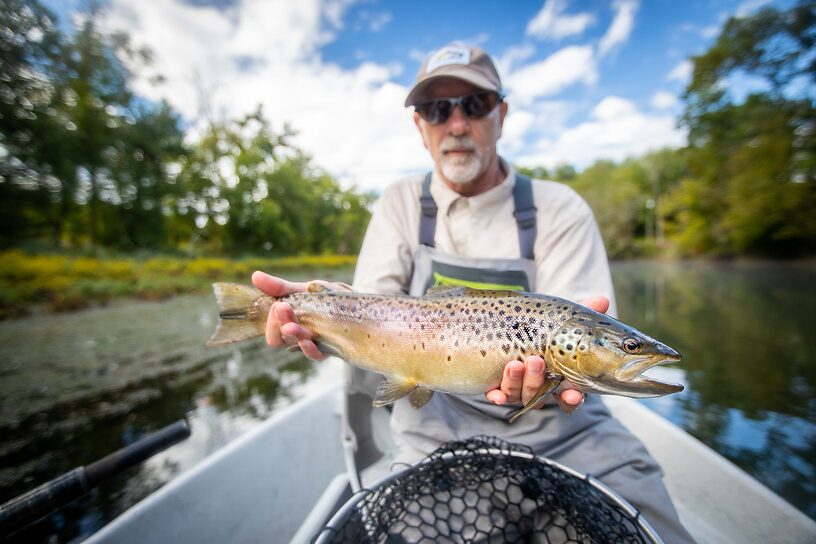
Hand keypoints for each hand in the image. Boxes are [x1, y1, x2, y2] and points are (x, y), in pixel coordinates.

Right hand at [251, 271, 324, 360]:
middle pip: (281, 338)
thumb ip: (280, 287)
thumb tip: (254, 276)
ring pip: (297, 344)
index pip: (273, 329)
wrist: (359, 303)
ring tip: (290, 326)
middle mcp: (298, 336)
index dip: (272, 320)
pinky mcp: (331, 349)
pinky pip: (317, 355)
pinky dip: (310, 349)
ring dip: (293, 334)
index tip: (279, 304)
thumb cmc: (328, 298)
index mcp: (289, 322)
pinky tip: (308, 341)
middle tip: (282, 307)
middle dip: (280, 323)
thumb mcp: (303, 289)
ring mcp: (314, 343)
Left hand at [485, 295, 609, 413]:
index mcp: (559, 379)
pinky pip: (497, 396)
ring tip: (515, 364)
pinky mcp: (497, 386)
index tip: (573, 395)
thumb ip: (581, 314)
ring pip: (518, 394)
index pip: (569, 397)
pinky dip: (497, 397)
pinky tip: (496, 396)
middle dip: (537, 381)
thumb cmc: (544, 328)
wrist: (509, 325)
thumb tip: (602, 300)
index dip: (572, 399)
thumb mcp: (561, 321)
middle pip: (540, 395)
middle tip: (536, 361)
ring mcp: (518, 388)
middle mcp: (539, 388)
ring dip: (517, 382)